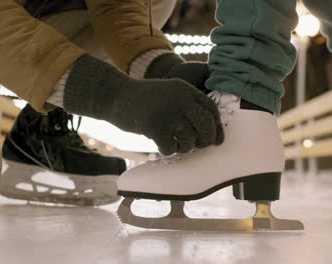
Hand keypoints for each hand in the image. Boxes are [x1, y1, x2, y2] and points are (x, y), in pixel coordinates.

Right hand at [63, 55, 222, 154]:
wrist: (115, 95)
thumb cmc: (143, 99)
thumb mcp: (169, 93)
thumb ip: (186, 106)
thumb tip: (208, 132)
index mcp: (185, 90)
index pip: (211, 109)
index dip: (216, 127)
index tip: (216, 140)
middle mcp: (180, 99)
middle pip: (206, 125)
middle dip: (206, 140)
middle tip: (199, 146)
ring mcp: (168, 113)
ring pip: (190, 140)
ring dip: (185, 147)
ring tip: (175, 144)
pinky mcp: (155, 127)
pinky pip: (171, 148)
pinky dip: (168, 150)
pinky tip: (162, 145)